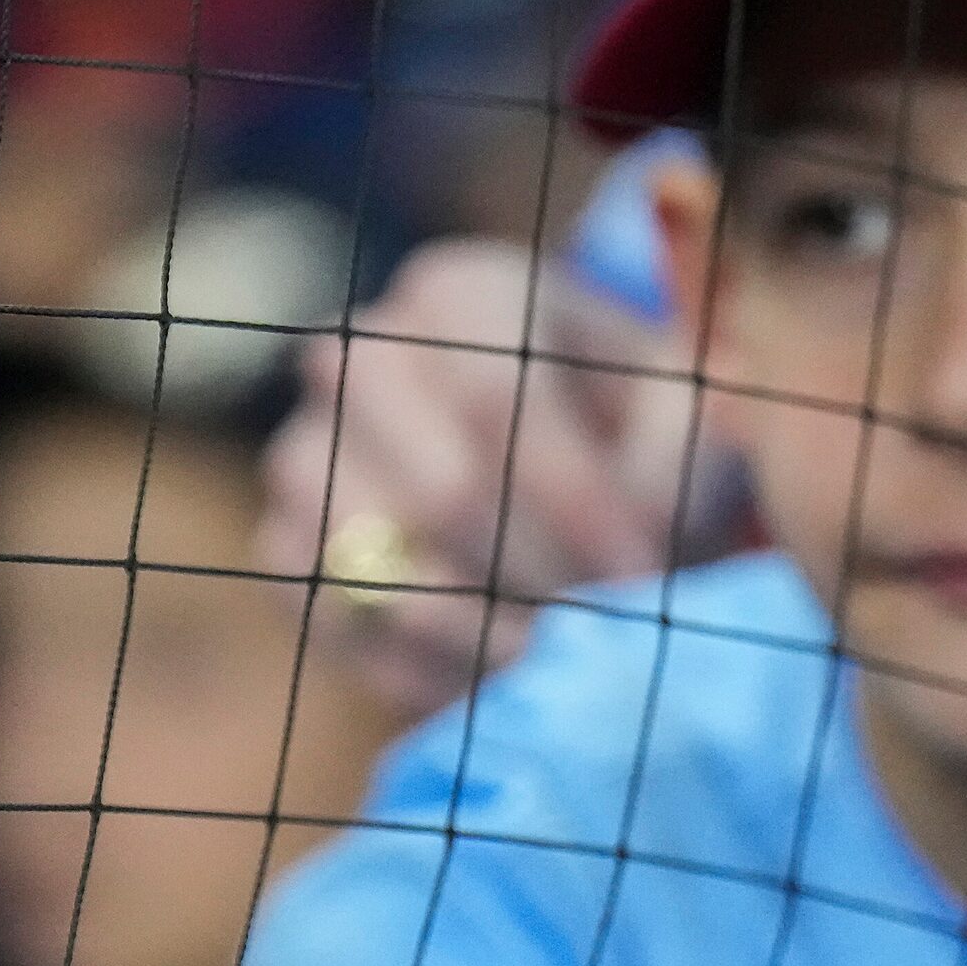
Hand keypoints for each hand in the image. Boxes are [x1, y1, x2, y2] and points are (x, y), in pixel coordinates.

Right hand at [259, 237, 704, 718]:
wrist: (550, 477)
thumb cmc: (629, 435)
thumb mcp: (682, 422)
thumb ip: (673, 469)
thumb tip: (630, 558)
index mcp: (456, 295)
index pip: (493, 397)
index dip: (575, 503)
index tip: (645, 576)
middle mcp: (358, 358)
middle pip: (440, 491)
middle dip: (542, 578)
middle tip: (611, 628)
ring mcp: (303, 452)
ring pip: (382, 568)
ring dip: (486, 633)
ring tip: (562, 652)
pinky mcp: (283, 545)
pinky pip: (341, 625)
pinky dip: (424, 667)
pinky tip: (496, 669)